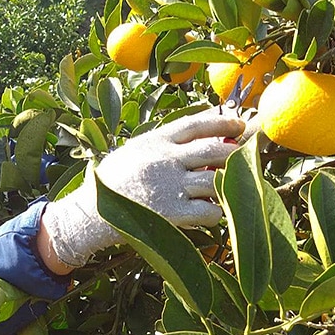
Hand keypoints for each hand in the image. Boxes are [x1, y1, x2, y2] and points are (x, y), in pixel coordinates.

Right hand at [43, 113, 245, 266]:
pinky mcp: (173, 213)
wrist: (89, 213)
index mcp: (155, 141)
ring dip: (228, 183)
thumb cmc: (112, 181)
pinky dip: (216, 211)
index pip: (197, 124)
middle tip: (245, 156)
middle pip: (215, 149)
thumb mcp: (134, 151)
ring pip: (218, 180)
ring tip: (229, 186)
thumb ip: (162, 143)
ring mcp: (170, 186)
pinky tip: (210, 211)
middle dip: (236, 151)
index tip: (240, 122)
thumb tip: (200, 132)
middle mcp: (165, 160)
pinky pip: (210, 210)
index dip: (223, 120)